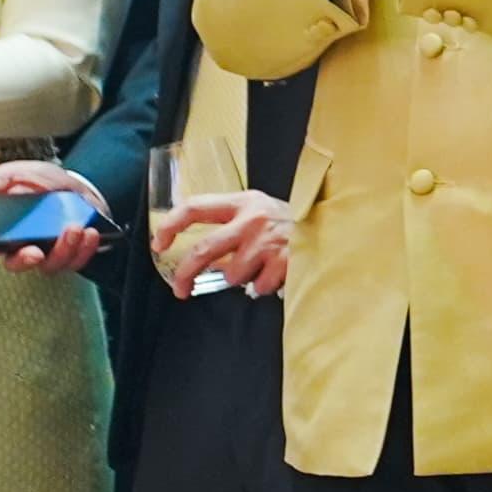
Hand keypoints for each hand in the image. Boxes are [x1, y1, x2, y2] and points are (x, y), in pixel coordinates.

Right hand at [0, 157, 111, 275]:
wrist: (70, 182)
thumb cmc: (35, 182)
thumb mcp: (10, 175)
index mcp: (1, 232)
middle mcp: (22, 247)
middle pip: (18, 263)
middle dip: (25, 260)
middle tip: (35, 252)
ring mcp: (48, 252)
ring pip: (51, 264)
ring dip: (64, 249)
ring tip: (73, 229)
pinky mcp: (72, 253)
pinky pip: (77, 260)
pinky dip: (85, 249)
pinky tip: (90, 233)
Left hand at [152, 187, 293, 296]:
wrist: (332, 225)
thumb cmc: (290, 222)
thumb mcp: (259, 211)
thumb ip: (232, 224)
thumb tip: (203, 256)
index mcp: (241, 202)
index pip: (195, 208)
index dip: (170, 225)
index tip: (159, 244)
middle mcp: (251, 218)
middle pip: (203, 250)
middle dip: (186, 274)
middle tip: (180, 289)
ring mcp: (267, 240)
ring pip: (232, 275)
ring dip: (242, 277)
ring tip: (259, 267)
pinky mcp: (283, 259)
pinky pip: (258, 286)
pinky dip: (264, 285)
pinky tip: (277, 272)